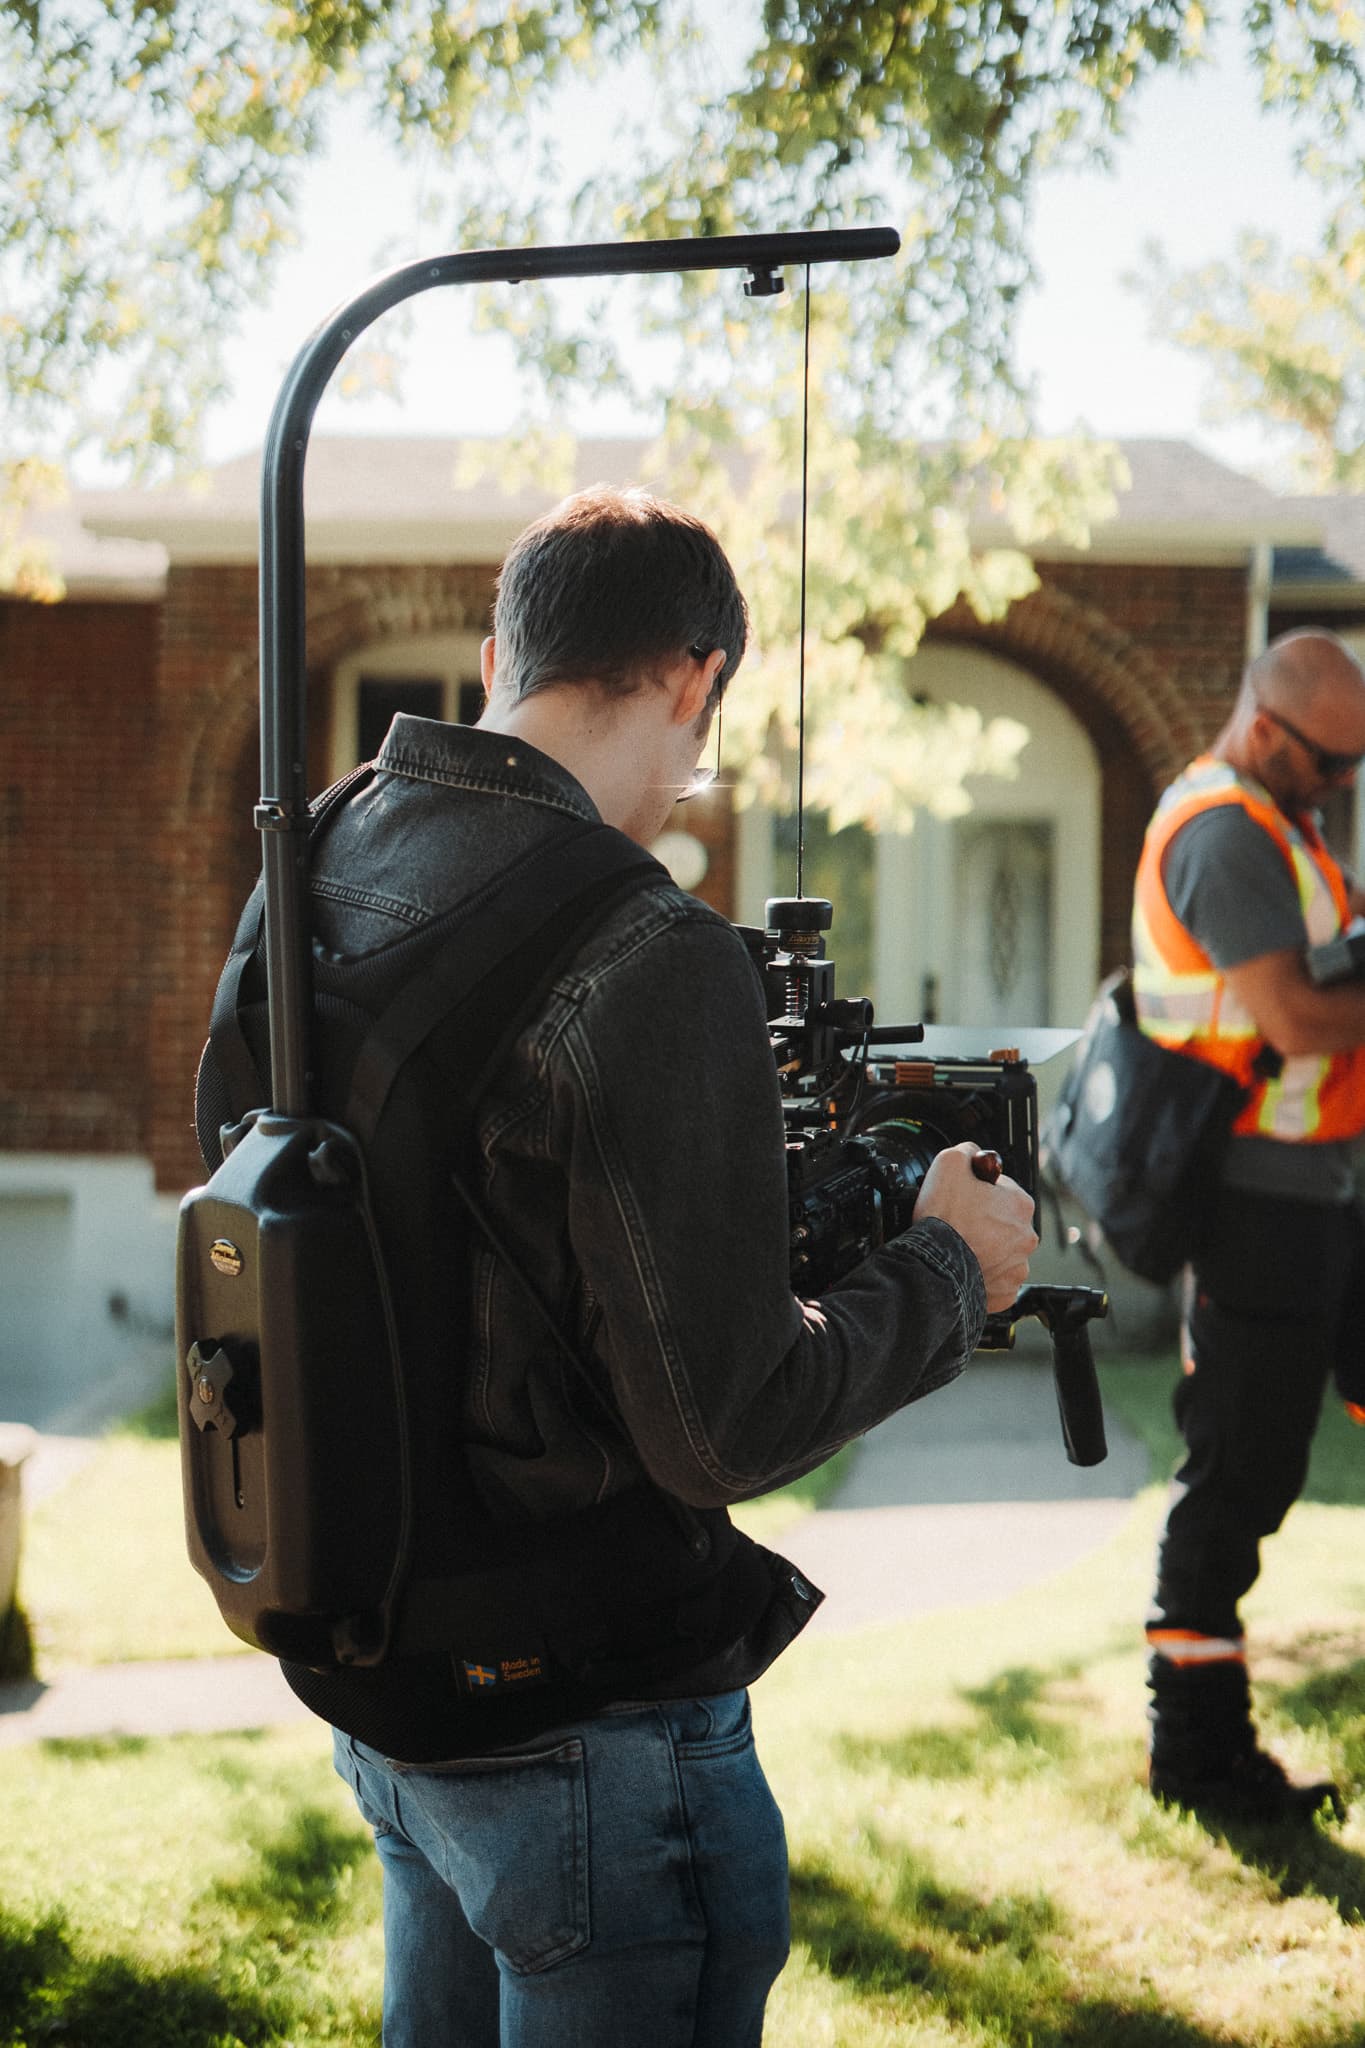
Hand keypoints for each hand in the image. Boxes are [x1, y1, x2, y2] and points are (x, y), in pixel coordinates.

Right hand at [912, 1141, 1038, 1313]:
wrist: (933, 1264)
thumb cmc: (943, 1218)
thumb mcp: (949, 1162)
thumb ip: (966, 1152)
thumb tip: (972, 1153)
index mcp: (1020, 1205)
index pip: (1002, 1189)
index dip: (977, 1190)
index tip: (962, 1197)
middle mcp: (1026, 1237)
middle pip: (1003, 1222)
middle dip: (983, 1221)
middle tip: (957, 1222)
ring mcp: (1016, 1267)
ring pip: (1000, 1252)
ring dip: (983, 1248)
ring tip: (959, 1246)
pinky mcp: (1005, 1292)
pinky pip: (995, 1279)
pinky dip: (982, 1274)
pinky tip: (965, 1267)